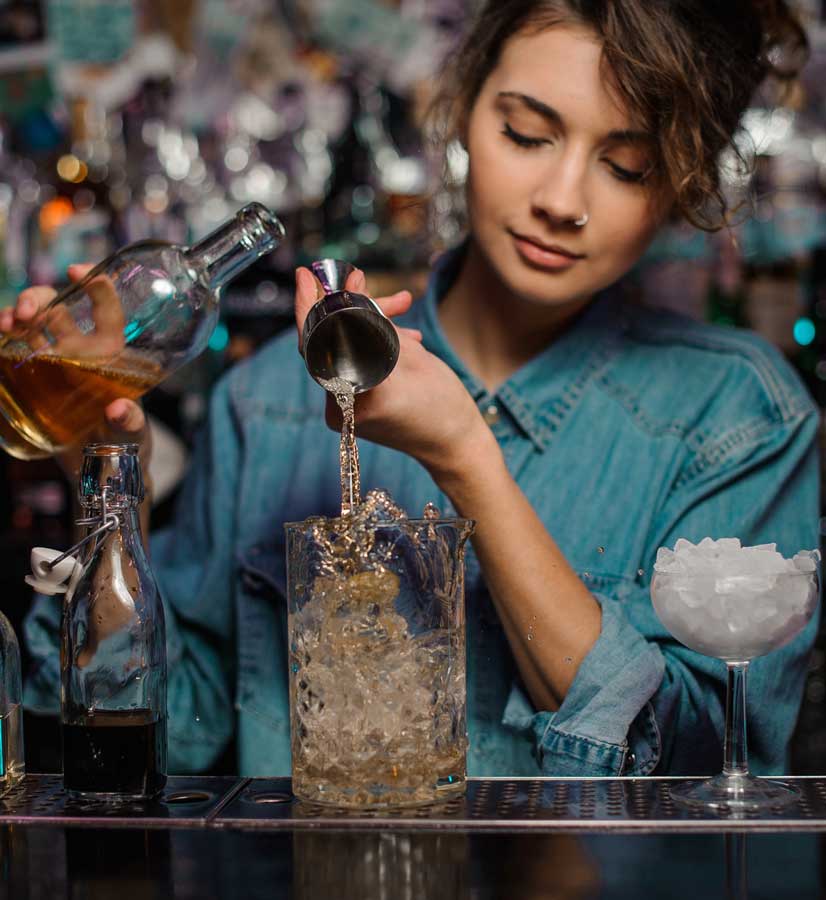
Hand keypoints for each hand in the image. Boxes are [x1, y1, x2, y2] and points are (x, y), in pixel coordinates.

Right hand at [0, 264, 149, 476]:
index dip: (95, 284)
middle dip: (37, 299)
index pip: (105, 310)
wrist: (97, 466)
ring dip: (12, 316)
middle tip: (25, 311)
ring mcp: (52, 363)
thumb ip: (128, 422)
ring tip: (5, 324)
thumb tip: (119, 410)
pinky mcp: (31, 379)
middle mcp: (79, 351)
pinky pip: (10, 352)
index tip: (75, 269)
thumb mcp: (131, 433)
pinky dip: (0, 341)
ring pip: (28, 326)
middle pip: (55, 310)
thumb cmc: (124, 442)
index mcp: (110, 353)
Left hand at [293, 266, 496, 485]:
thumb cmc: (442, 406)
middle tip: (358, 276)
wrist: (455, 446)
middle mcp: (339, 407)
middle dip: (350, 307)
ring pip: (344, 350)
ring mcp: (344, 410)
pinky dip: (372, 345)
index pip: (316, 343)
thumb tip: (351, 286)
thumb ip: (377, 322)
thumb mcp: (414, 357)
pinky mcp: (353, 407)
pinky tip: (404, 336)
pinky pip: (355, 364)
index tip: (306, 274)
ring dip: (369, 324)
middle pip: (330, 342)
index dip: (309, 304)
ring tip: (402, 304)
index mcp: (352, 396)